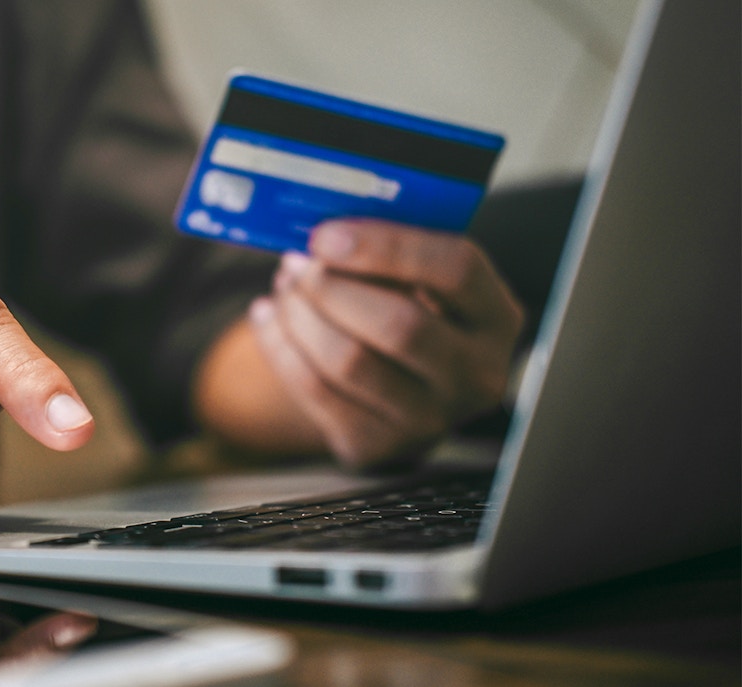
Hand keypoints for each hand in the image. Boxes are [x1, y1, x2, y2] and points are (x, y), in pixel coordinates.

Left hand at [248, 219, 523, 466]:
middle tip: (297, 262)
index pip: (457, 271)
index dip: (386, 247)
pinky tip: (268, 317)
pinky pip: (314, 390)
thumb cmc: (406, 311)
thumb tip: (324, 233)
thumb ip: (388, 254)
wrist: (396, 390)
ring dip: (300, 315)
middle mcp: (476, 375)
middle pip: (399, 325)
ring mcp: (429, 420)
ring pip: (349, 361)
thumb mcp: (419, 281)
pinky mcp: (376, 445)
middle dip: (332, 287)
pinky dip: (280, 345)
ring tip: (284, 286)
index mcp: (496, 318)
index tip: (327, 234)